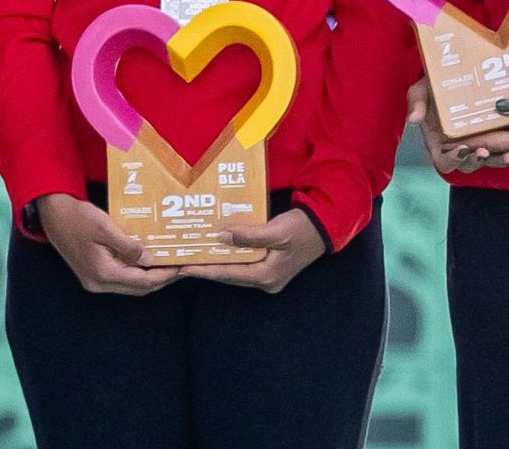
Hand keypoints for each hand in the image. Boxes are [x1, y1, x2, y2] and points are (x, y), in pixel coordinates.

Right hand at [37, 193, 180, 295]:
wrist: (53, 215)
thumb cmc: (78, 218)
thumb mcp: (105, 227)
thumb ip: (128, 246)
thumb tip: (149, 260)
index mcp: (102, 273)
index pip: (141, 281)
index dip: (164, 276)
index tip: (181, 268)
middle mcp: (98, 283)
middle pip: (137, 288)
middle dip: (160, 280)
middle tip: (180, 268)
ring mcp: (94, 281)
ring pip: (130, 285)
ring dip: (149, 278)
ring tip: (168, 265)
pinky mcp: (93, 274)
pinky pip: (121, 278)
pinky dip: (136, 272)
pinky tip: (146, 261)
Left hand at [177, 209, 324, 292]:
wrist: (326, 226)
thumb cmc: (303, 228)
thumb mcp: (276, 231)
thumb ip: (249, 235)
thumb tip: (221, 236)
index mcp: (267, 276)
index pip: (228, 274)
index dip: (204, 270)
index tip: (183, 266)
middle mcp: (266, 281)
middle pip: (229, 275)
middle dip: (206, 268)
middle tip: (181, 261)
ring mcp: (268, 275)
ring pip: (235, 270)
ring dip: (216, 262)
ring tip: (194, 254)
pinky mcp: (269, 266)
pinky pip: (242, 263)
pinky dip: (229, 256)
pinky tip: (217, 247)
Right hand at [406, 81, 508, 172]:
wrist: (450, 74)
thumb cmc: (431, 85)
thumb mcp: (419, 91)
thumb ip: (415, 104)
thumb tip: (414, 119)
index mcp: (439, 142)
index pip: (444, 161)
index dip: (453, 159)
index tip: (463, 149)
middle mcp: (458, 146)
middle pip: (468, 164)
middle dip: (478, 162)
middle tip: (487, 153)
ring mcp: (477, 141)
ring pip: (488, 160)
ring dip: (498, 161)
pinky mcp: (493, 135)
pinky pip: (504, 149)